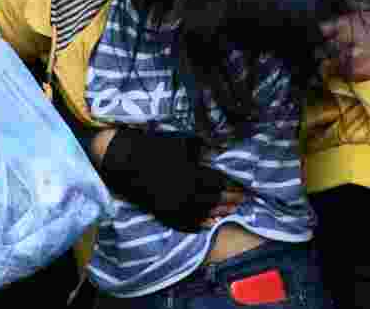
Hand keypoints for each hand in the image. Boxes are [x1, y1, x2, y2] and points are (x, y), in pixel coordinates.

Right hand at [98, 130, 244, 231]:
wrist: (125, 159)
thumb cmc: (153, 147)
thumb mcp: (180, 143)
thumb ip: (200, 149)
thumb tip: (217, 151)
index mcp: (191, 175)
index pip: (219, 184)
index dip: (233, 187)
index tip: (244, 188)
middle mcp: (184, 194)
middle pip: (213, 201)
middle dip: (230, 201)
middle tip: (242, 201)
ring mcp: (173, 206)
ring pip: (201, 214)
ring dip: (218, 213)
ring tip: (230, 212)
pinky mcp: (162, 212)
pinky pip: (184, 223)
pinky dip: (198, 225)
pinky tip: (209, 225)